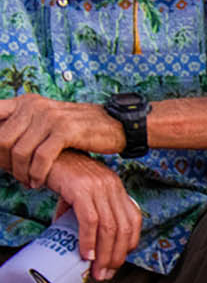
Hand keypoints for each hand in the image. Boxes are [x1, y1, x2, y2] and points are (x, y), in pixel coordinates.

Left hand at [0, 95, 116, 187]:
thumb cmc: (81, 128)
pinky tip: (38, 181)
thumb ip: (24, 127)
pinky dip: (36, 174)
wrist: (118, 125)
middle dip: (4, 162)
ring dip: (20, 172)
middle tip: (13, 175)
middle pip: (2, 139)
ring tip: (27, 181)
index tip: (0, 158)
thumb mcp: (48, 121)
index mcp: (27, 101)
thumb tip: (1, 148)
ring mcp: (50, 116)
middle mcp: (35, 105)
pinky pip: (40, 157)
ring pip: (19, 151)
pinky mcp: (65, 130)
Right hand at [44, 152, 140, 278]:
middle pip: (123, 228)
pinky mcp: (82, 189)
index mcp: (116, 188)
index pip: (133, 219)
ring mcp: (99, 187)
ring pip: (109, 227)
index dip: (129, 243)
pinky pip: (91, 221)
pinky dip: (89, 241)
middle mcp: (112, 186)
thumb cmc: (61, 175)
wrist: (44, 155)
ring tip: (96, 270)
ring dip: (104, 254)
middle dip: (116, 256)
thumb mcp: (80, 194)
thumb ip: (84, 213)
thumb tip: (78, 241)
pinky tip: (86, 254)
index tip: (118, 261)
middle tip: (106, 274)